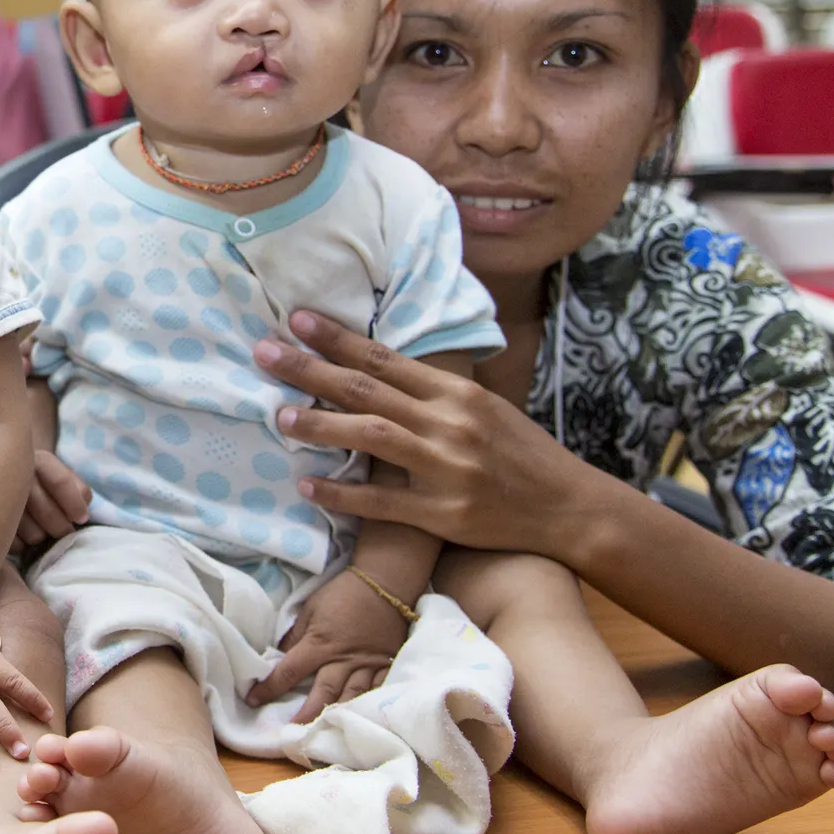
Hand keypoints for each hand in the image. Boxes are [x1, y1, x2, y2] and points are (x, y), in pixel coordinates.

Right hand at [15, 450, 89, 547]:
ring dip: (41, 536)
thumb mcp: (59, 474)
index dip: (74, 504)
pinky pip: (15, 544)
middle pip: (47, 512)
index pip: (60, 482)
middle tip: (64, 532)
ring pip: (33, 533)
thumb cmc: (38, 479)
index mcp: (36, 461)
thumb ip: (77, 489)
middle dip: (61, 527)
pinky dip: (23, 545)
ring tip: (40, 531)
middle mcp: (15, 475)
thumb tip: (81, 515)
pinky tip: (22, 536)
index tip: (81, 519)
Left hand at [245, 569, 408, 721]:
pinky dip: (368, 706)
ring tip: (325, 733)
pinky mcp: (386, 665)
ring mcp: (367, 665)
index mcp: (320, 645)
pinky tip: (361, 719)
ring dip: (337, 717)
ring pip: (351, 698)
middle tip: (293, 733)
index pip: (289, 672)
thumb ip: (296, 635)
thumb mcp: (311, 609)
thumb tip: (279, 654)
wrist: (384, 584)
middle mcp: (343, 660)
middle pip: (322, 694)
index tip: (253, 700)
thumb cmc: (343, 594)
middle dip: (306, 715)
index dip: (270, 688)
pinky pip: (377, 691)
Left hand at [253, 310, 603, 557]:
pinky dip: (341, 493)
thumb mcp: (483, 408)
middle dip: (310, 370)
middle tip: (264, 353)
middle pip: (367, 390)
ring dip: (320, 426)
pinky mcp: (443, 514)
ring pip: (371, 438)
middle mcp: (449, 424)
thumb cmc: (519, 453)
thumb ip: (433, 391)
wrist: (569, 507)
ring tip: (278, 416)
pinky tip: (306, 485)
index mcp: (456, 393)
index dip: (337, 339)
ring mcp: (445, 469)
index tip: (296, 319)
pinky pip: (382, 503)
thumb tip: (375, 367)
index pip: (384, 358)